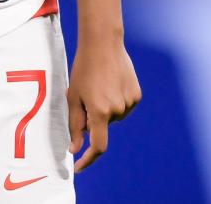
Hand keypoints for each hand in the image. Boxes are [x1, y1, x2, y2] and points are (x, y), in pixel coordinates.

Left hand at [67, 36, 141, 170]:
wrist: (103, 45)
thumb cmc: (83, 69)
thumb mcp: (73, 96)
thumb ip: (75, 125)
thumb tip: (75, 149)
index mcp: (99, 112)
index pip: (98, 146)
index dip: (88, 159)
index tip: (79, 166)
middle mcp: (117, 111)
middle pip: (103, 126)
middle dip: (92, 118)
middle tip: (85, 96)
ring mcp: (129, 103)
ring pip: (114, 117)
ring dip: (105, 109)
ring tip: (99, 85)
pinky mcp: (137, 95)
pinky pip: (123, 106)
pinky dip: (115, 101)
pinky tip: (111, 82)